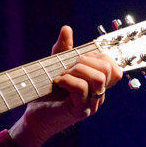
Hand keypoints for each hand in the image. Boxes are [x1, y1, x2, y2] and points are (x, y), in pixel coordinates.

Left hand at [9, 26, 122, 146]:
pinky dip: (68, 80)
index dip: (96, 56)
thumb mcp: (55, 67)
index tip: (76, 60)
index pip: (112, 65)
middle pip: (109, 69)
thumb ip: (63, 49)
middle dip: (85, 61)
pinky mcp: (80, 111)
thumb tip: (67, 28)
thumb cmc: (45, 94)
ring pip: (98, 78)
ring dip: (77, 70)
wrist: (33, 118)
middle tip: (67, 67)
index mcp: (97, 85)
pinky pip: (82, 88)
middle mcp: (98, 95)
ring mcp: (91, 104)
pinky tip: (57, 82)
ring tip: (62, 75)